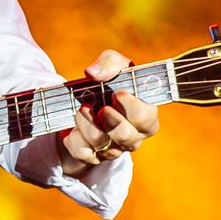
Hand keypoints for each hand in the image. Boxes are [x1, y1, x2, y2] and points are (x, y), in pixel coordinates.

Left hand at [58, 49, 159, 177]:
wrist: (84, 103)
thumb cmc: (108, 84)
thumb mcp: (113, 66)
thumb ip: (110, 62)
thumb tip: (94, 73)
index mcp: (145, 117)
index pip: (147, 119)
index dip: (132, 107)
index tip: (118, 93)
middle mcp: (132, 136)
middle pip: (127, 137)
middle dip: (111, 121)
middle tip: (101, 108)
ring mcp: (112, 149)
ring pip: (102, 144)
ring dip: (87, 125)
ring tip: (82, 110)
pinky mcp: (92, 157)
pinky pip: (82, 153)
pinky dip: (74, 138)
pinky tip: (73, 127)